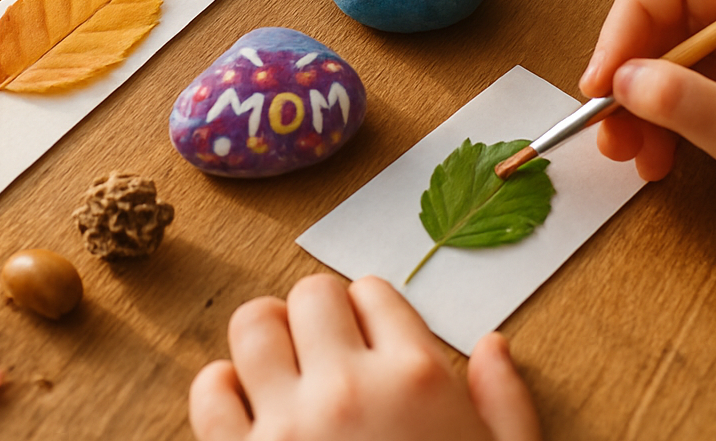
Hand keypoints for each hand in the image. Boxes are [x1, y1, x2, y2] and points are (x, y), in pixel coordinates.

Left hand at [189, 274, 539, 440]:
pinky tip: (250, 408)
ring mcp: (287, 425)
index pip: (373, 291)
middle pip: (310, 296)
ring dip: (267, 338)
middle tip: (326, 347)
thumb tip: (493, 345)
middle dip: (318, 314)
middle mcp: (347, 388)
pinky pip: (210, 390)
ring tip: (283, 367)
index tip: (370, 334)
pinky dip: (222, 388)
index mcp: (417, 380)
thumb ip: (505, 404)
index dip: (370, 310)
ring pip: (252, 326)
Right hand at [578, 0, 715, 253]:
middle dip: (624, 71)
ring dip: (633, 105)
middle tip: (606, 124)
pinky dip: (653, 123)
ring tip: (628, 156)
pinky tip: (654, 161)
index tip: (604, 81)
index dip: (628, 22)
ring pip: (658, 58)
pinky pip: (673, 90)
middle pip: (658, 17)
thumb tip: (619, 81)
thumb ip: (688, 104)